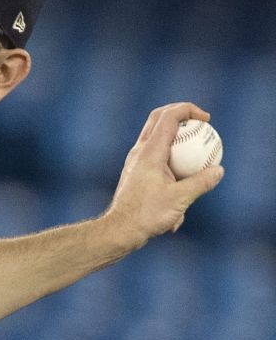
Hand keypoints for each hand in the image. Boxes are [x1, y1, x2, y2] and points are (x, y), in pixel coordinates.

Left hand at [104, 102, 223, 249]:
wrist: (120, 229)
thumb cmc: (147, 215)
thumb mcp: (180, 199)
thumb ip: (201, 182)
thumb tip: (218, 170)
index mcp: (150, 152)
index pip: (168, 117)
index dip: (188, 109)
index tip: (206, 118)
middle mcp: (140, 152)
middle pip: (158, 119)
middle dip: (181, 114)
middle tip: (201, 122)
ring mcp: (136, 161)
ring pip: (157, 136)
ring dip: (176, 135)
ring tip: (196, 149)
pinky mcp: (136, 171)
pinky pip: (156, 155)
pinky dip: (171, 156)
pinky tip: (183, 180)